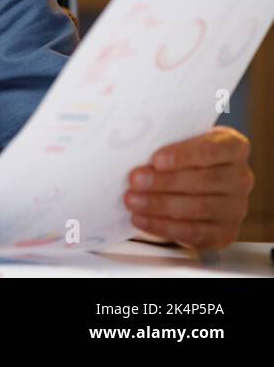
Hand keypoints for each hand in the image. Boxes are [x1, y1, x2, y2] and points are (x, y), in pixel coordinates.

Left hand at [123, 126, 253, 249]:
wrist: (191, 184)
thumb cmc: (181, 156)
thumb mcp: (178, 141)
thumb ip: (163, 142)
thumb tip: (132, 148)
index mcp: (233, 147)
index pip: (213, 149)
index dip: (184, 155)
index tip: (156, 160)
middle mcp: (240, 177)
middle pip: (203, 180)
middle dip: (164, 182)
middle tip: (135, 180)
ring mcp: (236, 207)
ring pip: (198, 207)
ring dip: (160, 205)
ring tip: (132, 200)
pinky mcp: (225, 232)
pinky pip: (194, 232)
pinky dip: (163, 226)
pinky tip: (141, 219)